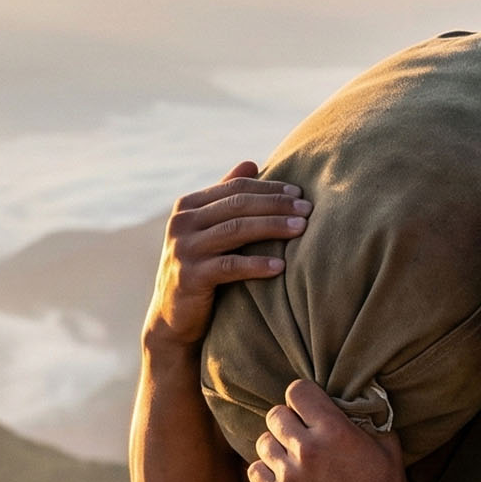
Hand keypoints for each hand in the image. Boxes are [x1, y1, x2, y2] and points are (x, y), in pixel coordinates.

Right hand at [143, 161, 309, 350]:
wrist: (172, 318)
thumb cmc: (200, 269)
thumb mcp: (208, 230)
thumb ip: (225, 198)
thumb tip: (251, 163)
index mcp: (188, 206)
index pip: (235, 189)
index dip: (269, 188)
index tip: (299, 192)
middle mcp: (182, 223)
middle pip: (238, 205)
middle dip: (276, 205)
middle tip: (308, 208)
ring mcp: (184, 249)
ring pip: (236, 230)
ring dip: (272, 227)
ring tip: (301, 229)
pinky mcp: (189, 277)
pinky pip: (230, 266)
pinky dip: (257, 264)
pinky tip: (281, 266)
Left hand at [247, 380, 421, 481]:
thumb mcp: (388, 448)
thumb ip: (371, 420)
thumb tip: (360, 401)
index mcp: (334, 430)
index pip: (297, 391)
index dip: (303, 397)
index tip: (309, 408)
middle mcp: (307, 449)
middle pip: (275, 415)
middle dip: (288, 420)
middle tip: (300, 433)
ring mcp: (289, 476)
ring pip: (263, 442)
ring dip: (276, 446)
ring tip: (290, 456)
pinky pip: (255, 471)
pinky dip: (265, 470)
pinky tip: (280, 475)